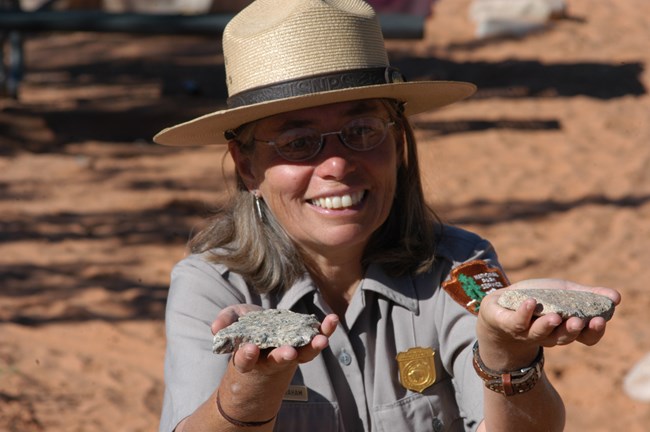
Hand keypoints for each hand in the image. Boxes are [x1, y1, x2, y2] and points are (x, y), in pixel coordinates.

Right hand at [211, 305, 338, 375]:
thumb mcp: (232, 323)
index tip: (248, 350)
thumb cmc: (245, 329)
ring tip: (321, 340)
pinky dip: (325, 330)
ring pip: (303, 353)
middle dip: (283, 356)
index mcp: (249, 357)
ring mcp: (291, 351)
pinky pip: (316, 337)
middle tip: (289, 353)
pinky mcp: (304, 341)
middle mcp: (271, 358)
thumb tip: (215, 328)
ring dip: (312, 347)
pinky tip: (332, 320)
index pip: (246, 360)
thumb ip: (224, 322)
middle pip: (278, 361)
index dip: (246, 356)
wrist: (265, 332)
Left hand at [477, 279, 620, 365]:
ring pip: (540, 334)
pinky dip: (523, 313)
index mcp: (565, 329)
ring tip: (555, 316)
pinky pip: (516, 322)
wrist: (500, 306)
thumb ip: (589, 295)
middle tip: (579, 320)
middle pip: (564, 338)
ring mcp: (526, 332)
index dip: (593, 332)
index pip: (585, 337)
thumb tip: (616, 297)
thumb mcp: (565, 293)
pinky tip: (529, 303)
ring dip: (548, 326)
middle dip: (572, 330)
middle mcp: (548, 335)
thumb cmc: (537, 300)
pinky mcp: (507, 324)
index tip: (600, 320)